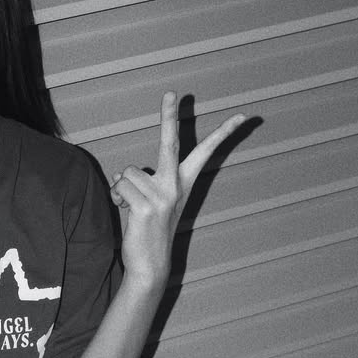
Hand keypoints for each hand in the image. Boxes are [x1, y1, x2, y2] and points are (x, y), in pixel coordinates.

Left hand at [111, 91, 245, 287]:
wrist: (150, 265)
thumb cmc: (149, 232)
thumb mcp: (152, 203)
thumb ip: (142, 183)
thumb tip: (119, 173)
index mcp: (183, 183)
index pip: (205, 153)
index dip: (223, 134)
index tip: (241, 116)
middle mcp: (176, 186)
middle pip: (171, 142)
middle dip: (170, 115)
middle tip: (170, 92)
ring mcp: (162, 195)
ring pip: (128, 172)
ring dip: (122, 188)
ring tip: (131, 207)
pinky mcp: (145, 206)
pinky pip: (119, 185)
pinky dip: (115, 196)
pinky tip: (125, 212)